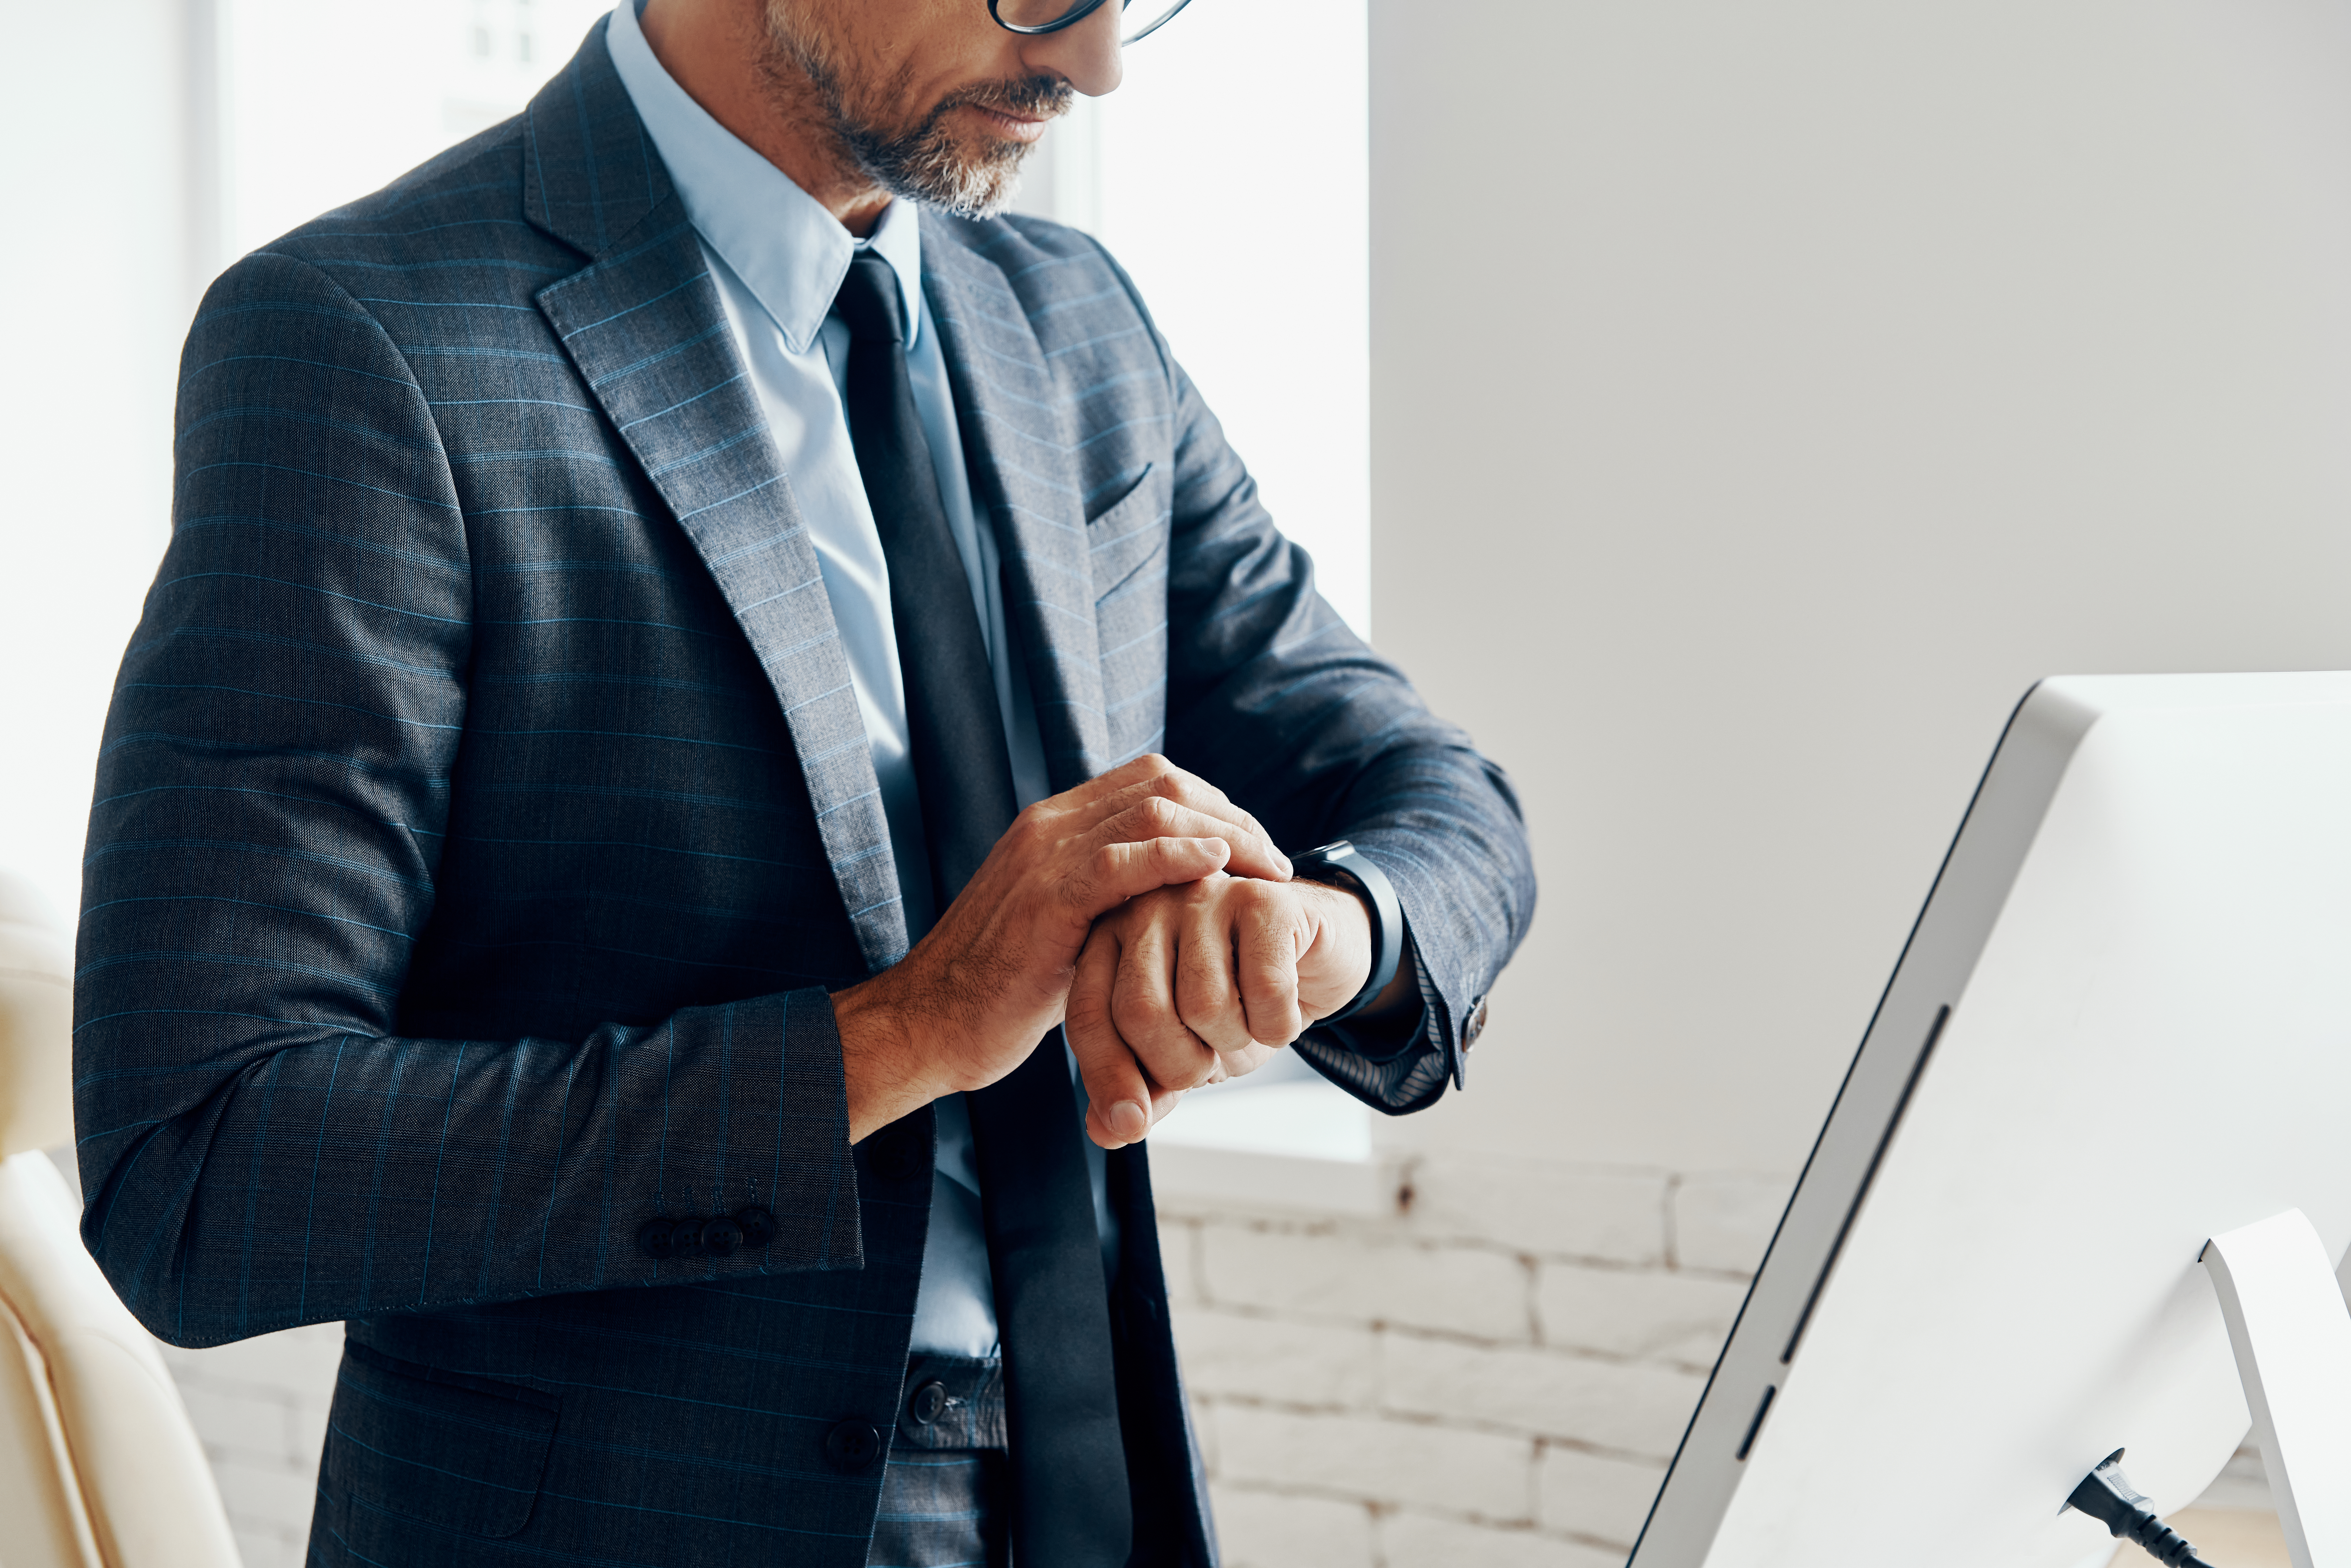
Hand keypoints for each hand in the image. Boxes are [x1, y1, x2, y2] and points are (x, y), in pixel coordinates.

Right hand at [829, 756, 1291, 1141]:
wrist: (931, 1024)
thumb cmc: (1000, 991)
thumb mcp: (1063, 926)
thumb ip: (1106, 898)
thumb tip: (1164, 899)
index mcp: (1054, 826)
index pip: (1151, 780)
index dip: (1213, 805)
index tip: (1252, 848)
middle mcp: (1050, 825)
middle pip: (1163, 782)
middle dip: (1231, 814)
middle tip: (1273, 859)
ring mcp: (1046, 856)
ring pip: (1154, 808)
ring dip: (1224, 833)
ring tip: (1266, 868)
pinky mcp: (1048, 898)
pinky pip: (1126, 859)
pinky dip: (1181, 855)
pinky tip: (1218, 868)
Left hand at [1064, 872, 1378, 1148]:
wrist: (1318, 961)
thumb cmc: (1242, 1000)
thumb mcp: (1188, 1053)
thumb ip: (1145, 1086)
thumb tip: (1109, 1131)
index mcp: (1112, 940)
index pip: (1088, 1015)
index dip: (1107, 1078)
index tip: (1130, 1124)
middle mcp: (1149, 906)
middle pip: (1141, 1010)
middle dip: (1181, 1063)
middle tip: (1212, 1057)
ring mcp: (1206, 895)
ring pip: (1205, 1004)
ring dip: (1237, 1040)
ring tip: (1250, 1020)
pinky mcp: (1263, 900)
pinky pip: (1265, 989)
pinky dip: (1279, 1023)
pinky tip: (1285, 1007)